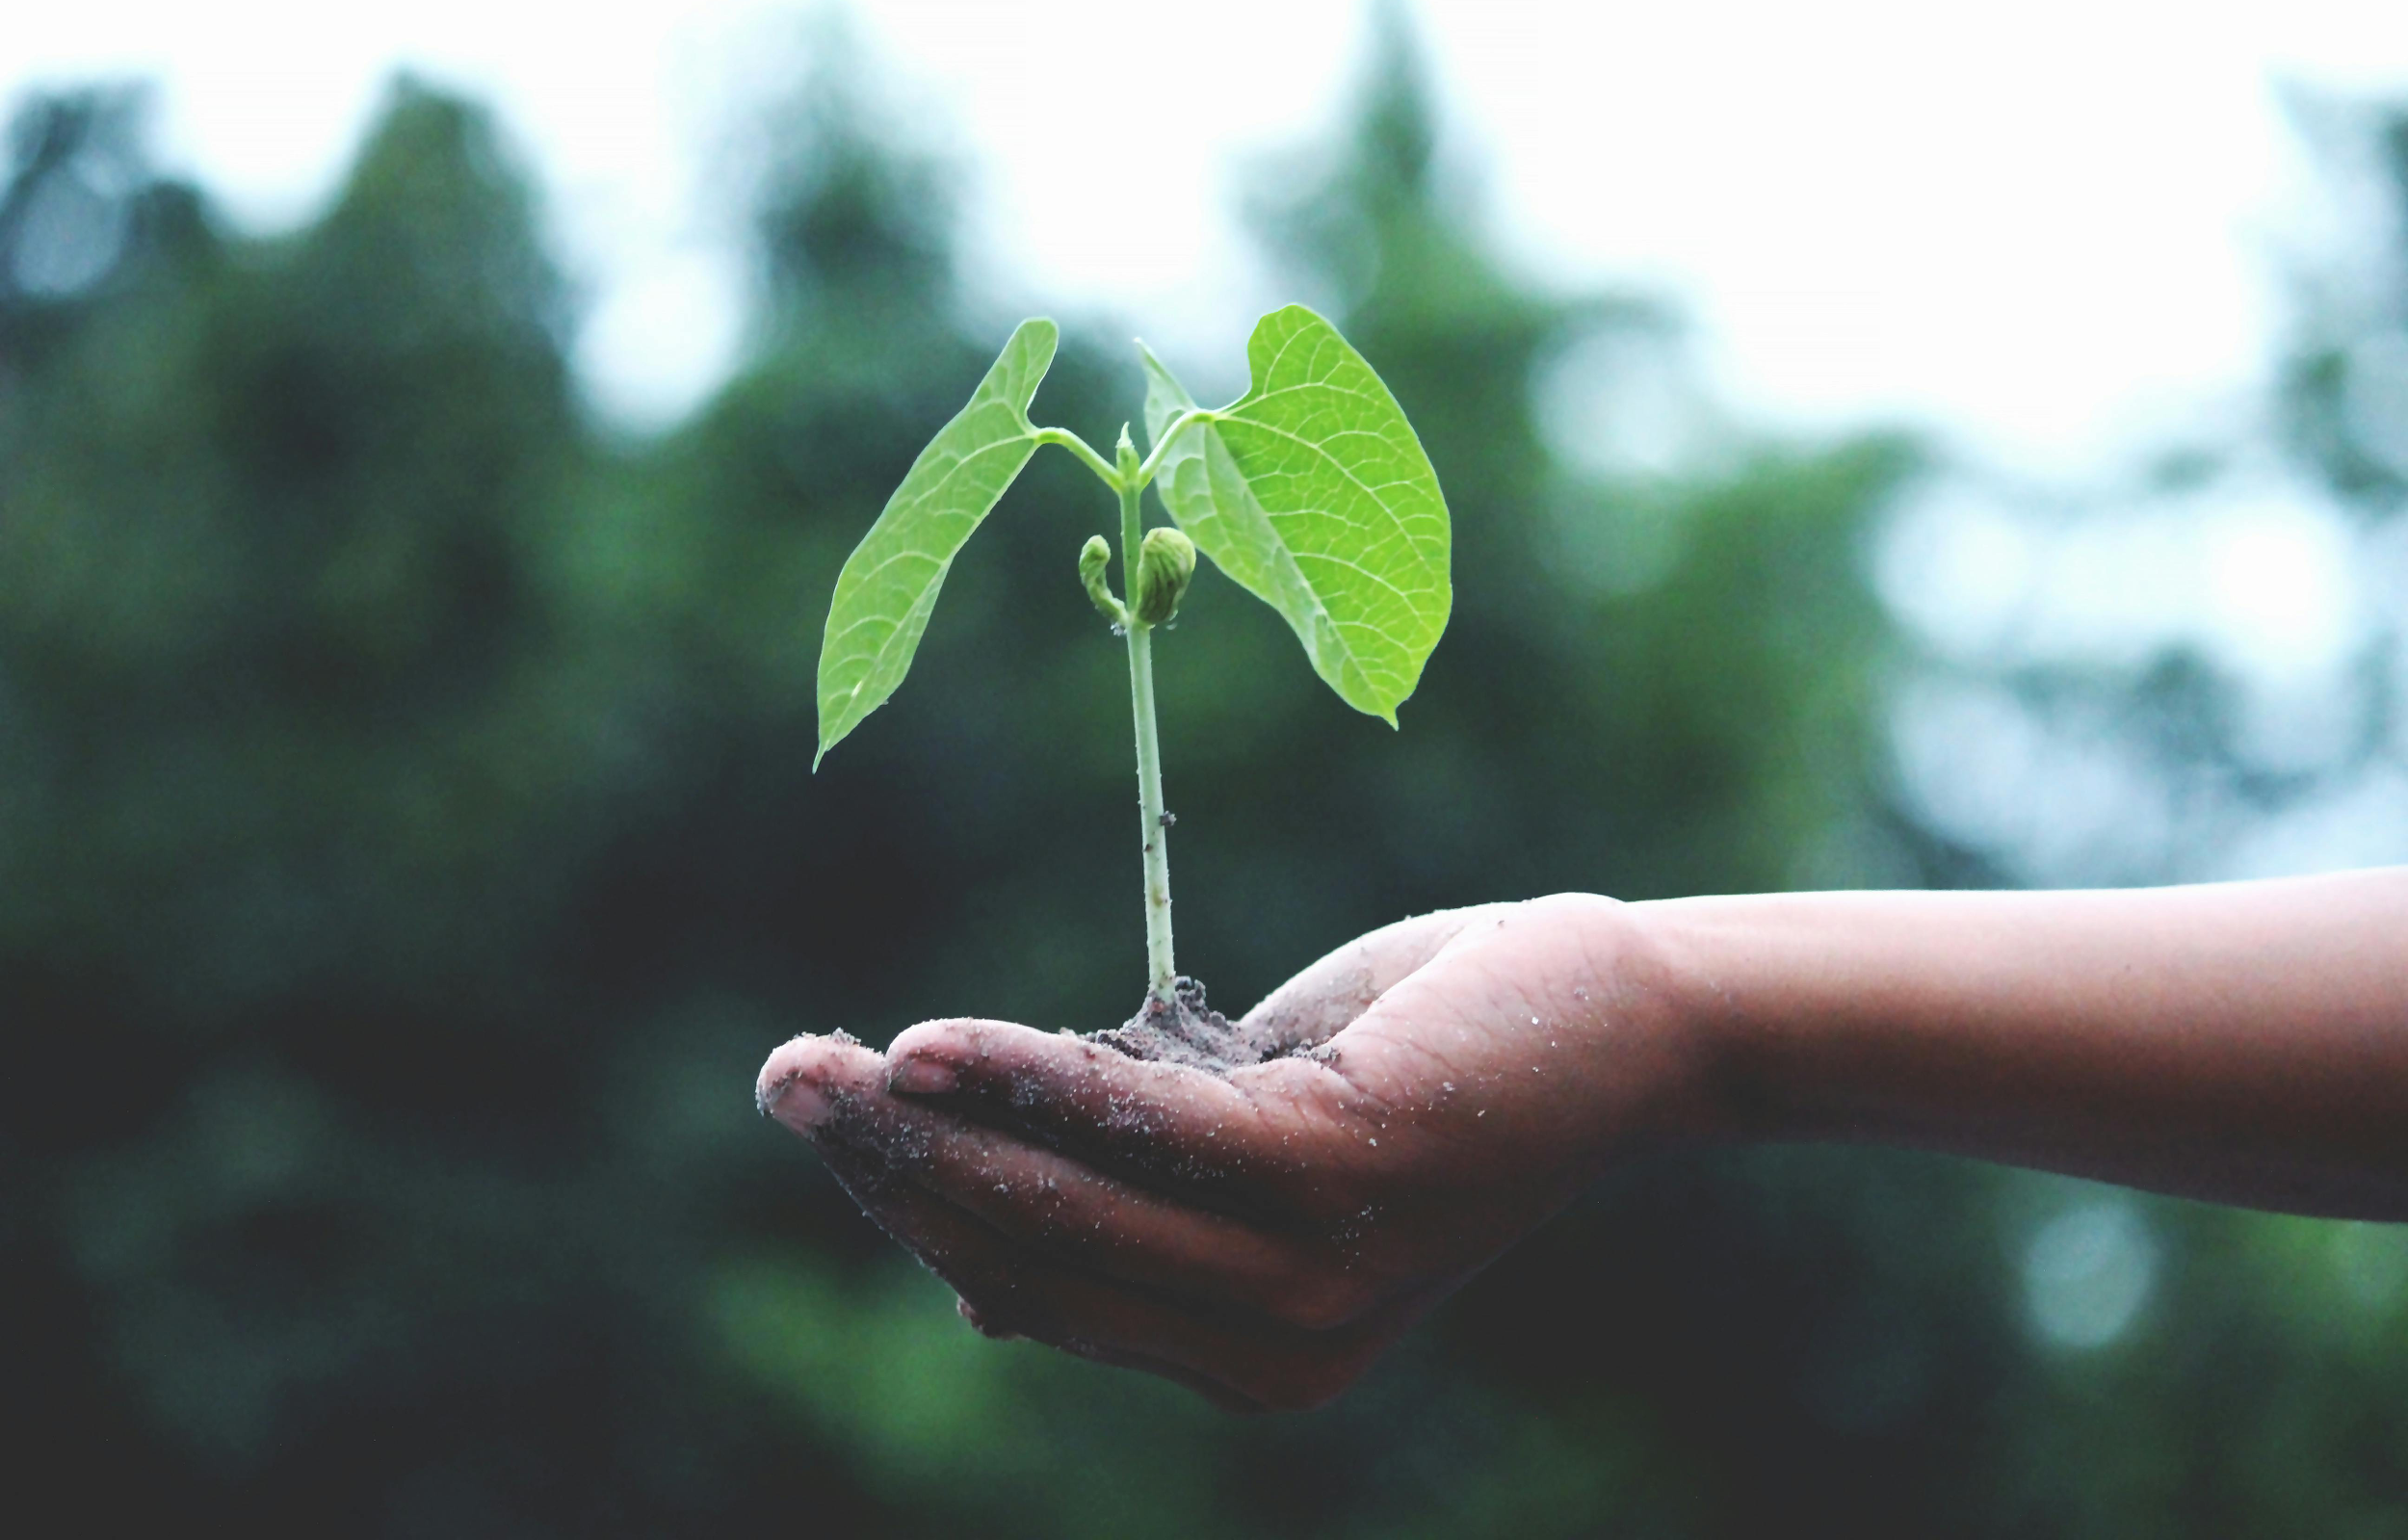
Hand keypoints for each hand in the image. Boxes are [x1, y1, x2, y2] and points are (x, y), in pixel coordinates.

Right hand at [754, 894, 1719, 1411]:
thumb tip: (971, 1279)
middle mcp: (1276, 1350)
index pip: (1039, 1289)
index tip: (831, 1119)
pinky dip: (1027, 1081)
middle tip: (783, 1079)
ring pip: (1065, 1203)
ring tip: (818, 1064)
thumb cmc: (1425, 1062)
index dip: (919, 1209)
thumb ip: (1135, 1199)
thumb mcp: (1256, 1142)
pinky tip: (930, 1046)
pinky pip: (1141, 1127)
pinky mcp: (1337, 1177)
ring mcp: (1310, 1277)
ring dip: (925, 1128)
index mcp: (1249, 1355)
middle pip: (1031, 1256)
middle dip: (890, 1170)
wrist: (1618, 1019)